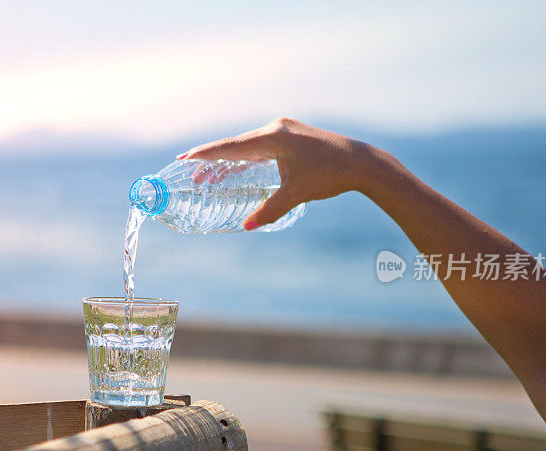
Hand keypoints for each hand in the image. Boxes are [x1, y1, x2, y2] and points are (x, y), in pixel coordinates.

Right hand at [177, 117, 390, 229]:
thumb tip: (247, 226)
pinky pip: (261, 147)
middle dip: (213, 161)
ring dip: (230, 160)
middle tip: (193, 175)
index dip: (206, 154)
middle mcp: (276, 128)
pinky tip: (238, 168)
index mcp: (273, 136)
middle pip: (236, 145)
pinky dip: (246, 158)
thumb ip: (269, 211)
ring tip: (209, 175)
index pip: (231, 146)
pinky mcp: (293, 136)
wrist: (361, 163)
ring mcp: (285, 130)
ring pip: (248, 146)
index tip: (184, 158)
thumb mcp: (296, 195)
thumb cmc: (330, 175)